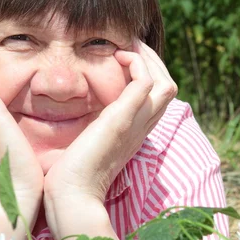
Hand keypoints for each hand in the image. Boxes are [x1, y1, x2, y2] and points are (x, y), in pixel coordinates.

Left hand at [44, 39, 177, 201]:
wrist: (70, 195)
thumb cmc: (72, 175)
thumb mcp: (88, 143)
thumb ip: (94, 125)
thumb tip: (82, 109)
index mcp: (136, 133)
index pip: (158, 98)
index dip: (149, 73)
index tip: (125, 57)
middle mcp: (142, 128)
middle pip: (168, 87)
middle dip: (152, 60)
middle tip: (130, 44)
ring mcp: (136, 123)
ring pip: (166, 82)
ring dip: (148, 58)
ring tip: (125, 46)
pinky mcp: (122, 119)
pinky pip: (145, 82)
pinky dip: (136, 63)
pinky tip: (115, 56)